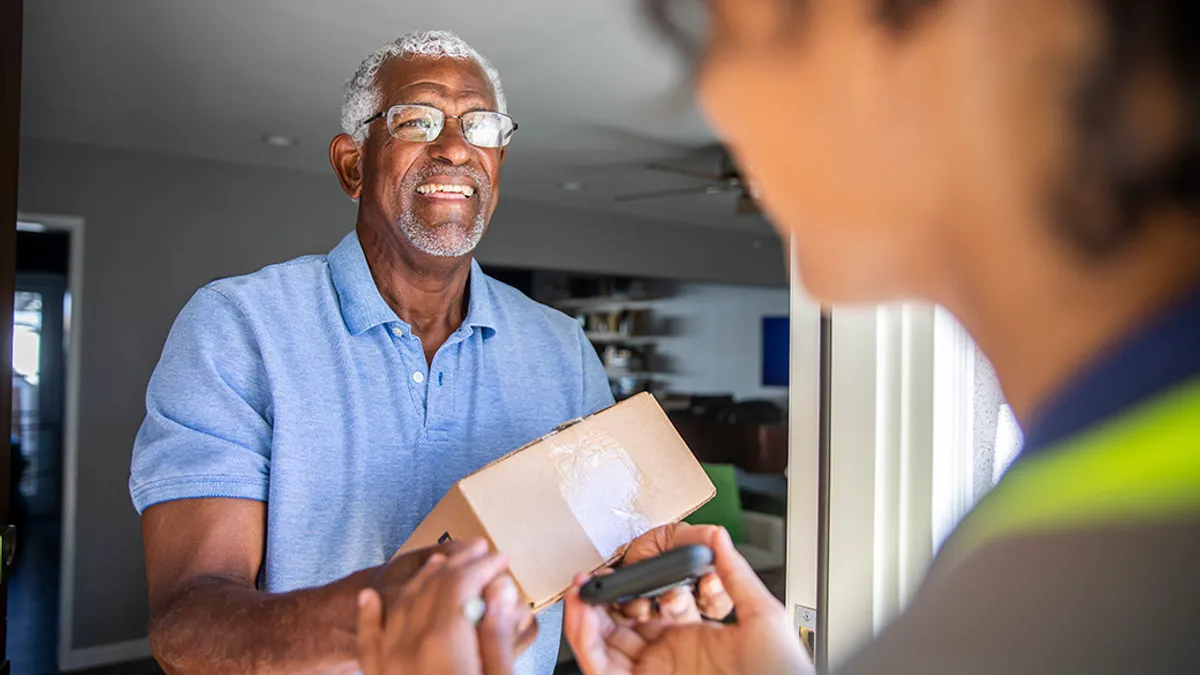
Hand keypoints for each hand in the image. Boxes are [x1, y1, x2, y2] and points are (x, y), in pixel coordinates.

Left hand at [356, 539, 537, 674]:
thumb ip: (500, 636)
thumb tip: (501, 591)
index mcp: (444, 644)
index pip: (461, 584)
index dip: (484, 565)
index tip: (502, 559)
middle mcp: (410, 648)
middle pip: (433, 589)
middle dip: (460, 566)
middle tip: (483, 555)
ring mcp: (389, 663)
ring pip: (404, 606)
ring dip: (425, 580)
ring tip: (444, 565)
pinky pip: (369, 640)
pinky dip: (369, 615)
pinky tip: (368, 599)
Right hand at [564, 528, 812, 674]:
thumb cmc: (780, 674)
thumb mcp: (761, 615)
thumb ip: (734, 574)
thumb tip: (719, 536)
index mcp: (696, 639)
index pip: (652, 608)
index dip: (635, 587)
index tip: (625, 566)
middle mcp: (669, 657)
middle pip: (621, 626)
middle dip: (603, 600)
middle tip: (593, 577)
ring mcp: (653, 673)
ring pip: (604, 645)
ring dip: (586, 615)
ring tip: (581, 588)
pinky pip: (599, 665)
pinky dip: (583, 638)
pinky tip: (581, 611)